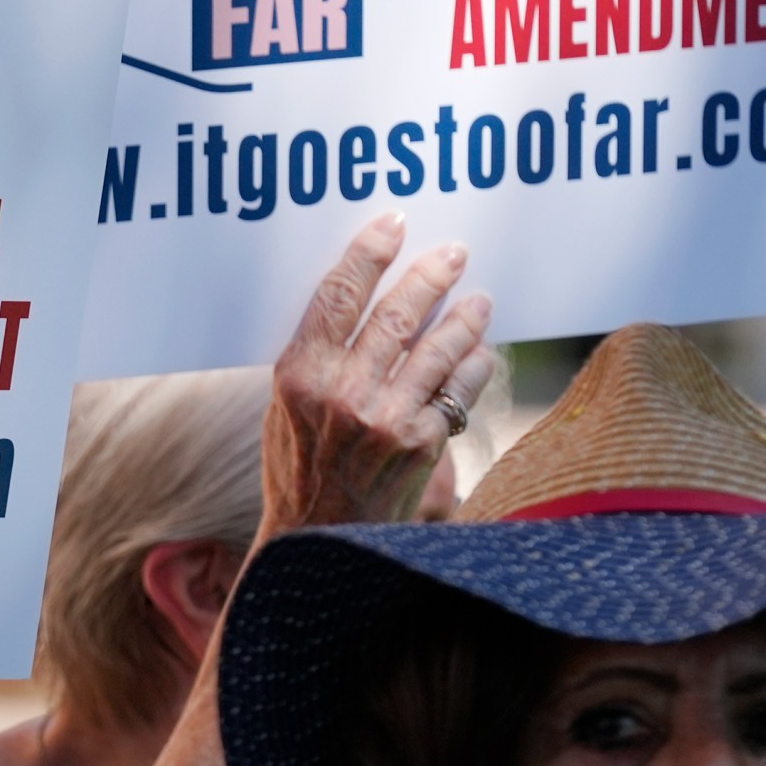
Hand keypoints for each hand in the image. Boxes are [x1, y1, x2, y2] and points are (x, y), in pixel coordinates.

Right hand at [259, 211, 496, 537]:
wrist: (318, 540)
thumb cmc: (298, 468)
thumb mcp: (284, 407)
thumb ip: (318, 359)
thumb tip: (363, 304)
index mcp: (300, 374)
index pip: (338, 295)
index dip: (369, 253)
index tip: (393, 225)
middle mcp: (343, 392)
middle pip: (396, 313)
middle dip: (430, 275)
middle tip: (453, 253)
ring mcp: (385, 418)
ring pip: (436, 347)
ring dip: (464, 316)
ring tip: (479, 299)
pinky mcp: (421, 444)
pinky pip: (457, 390)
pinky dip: (472, 365)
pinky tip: (481, 351)